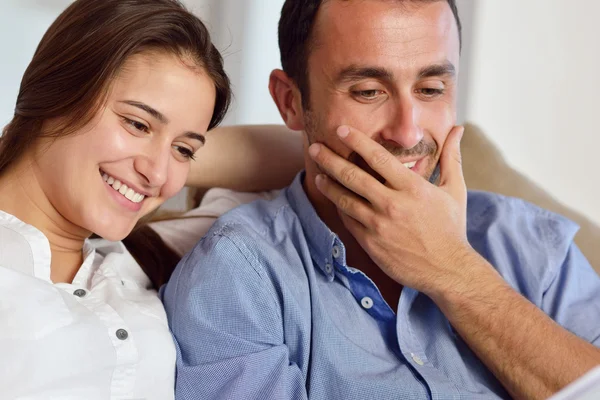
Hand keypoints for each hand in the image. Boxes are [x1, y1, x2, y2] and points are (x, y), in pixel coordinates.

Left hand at [309, 125, 486, 296]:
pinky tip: (334, 198)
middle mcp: (392, 204)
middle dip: (330, 160)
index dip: (357, 141)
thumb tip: (458, 129)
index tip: (341, 130)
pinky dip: (340, 207)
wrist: (447, 270)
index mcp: (412, 188)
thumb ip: (450, 157)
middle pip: (353, 176)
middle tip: (315, 148)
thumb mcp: (454, 190)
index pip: (378, 158)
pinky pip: (349, 220)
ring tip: (318, 174)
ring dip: (328, 184)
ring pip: (345, 199)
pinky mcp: (370, 242)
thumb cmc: (450, 227)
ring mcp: (379, 225)